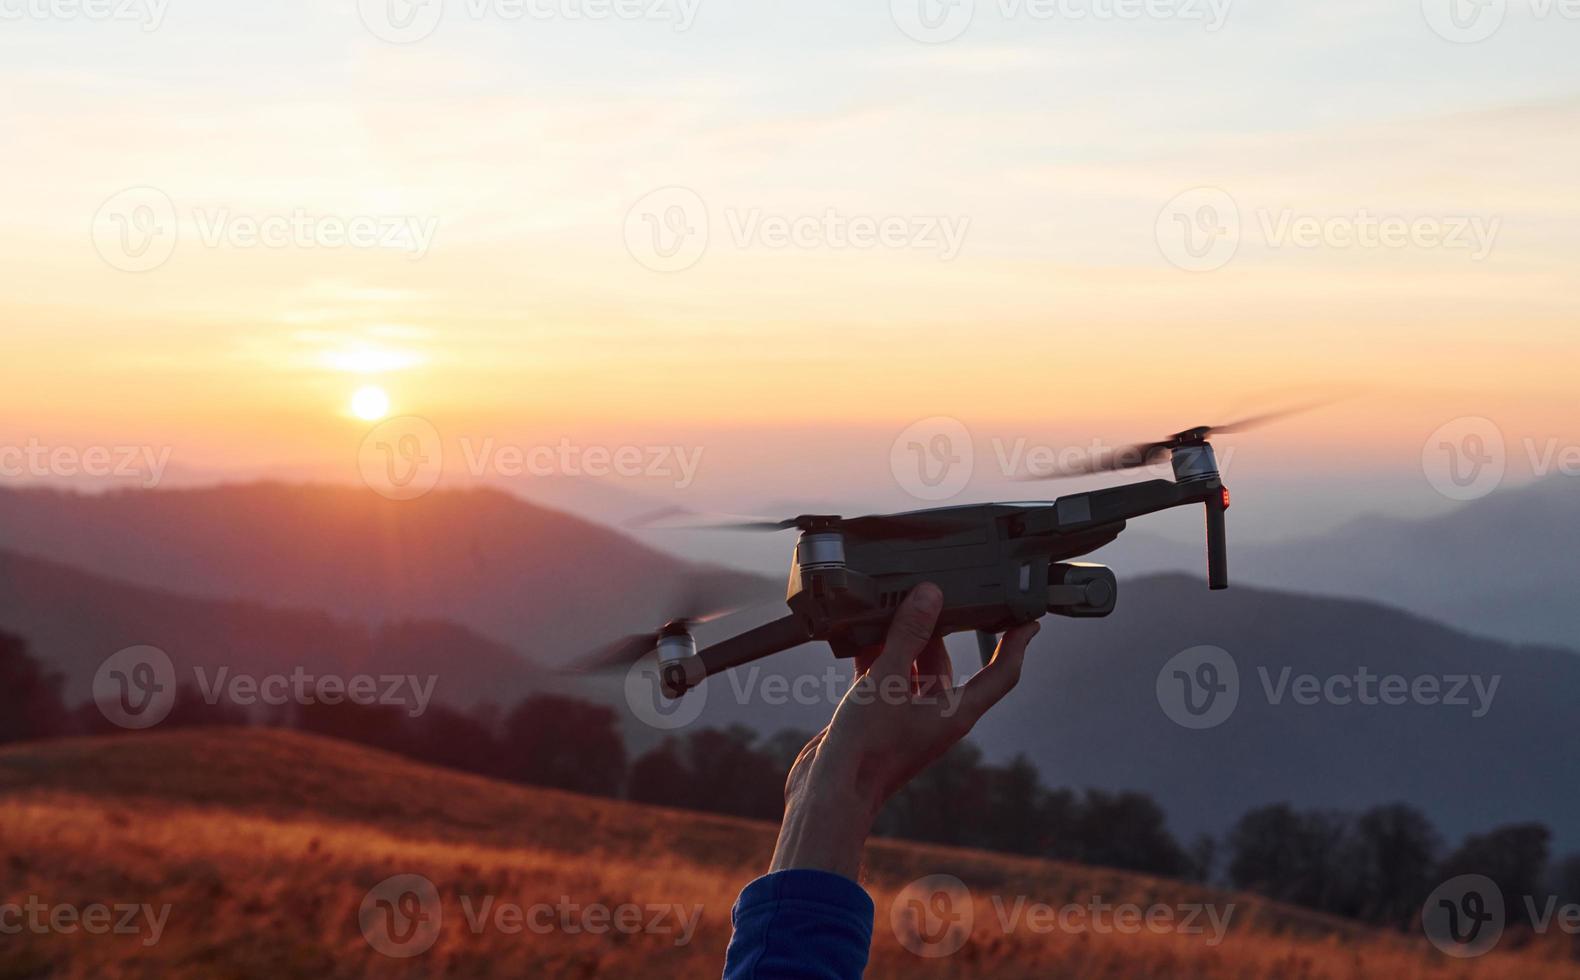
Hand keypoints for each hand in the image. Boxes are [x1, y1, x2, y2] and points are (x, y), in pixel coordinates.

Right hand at [769, 582, 1039, 878]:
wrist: (831, 794)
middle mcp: (935, 715)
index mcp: (954, 712)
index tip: (1028, 621)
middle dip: (936, 630)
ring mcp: (905, 718)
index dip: (1016, 646)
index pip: (999, 674)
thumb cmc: (868, 750)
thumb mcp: (888, 681)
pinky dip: (875, 657)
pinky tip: (860, 635)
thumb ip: (908, 636)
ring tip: (891, 606)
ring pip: (910, 670)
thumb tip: (930, 596)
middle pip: (944, 664)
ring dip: (900, 641)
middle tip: (931, 593)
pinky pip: (883, 680)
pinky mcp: (878, 718)